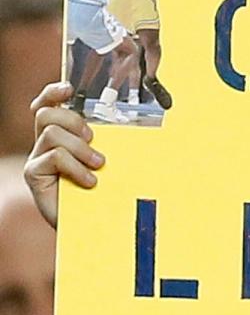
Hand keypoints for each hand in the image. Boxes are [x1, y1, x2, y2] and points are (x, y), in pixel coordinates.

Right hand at [24, 82, 103, 227]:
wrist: (98, 226)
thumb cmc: (107, 192)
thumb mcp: (115, 162)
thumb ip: (116, 142)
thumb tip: (149, 121)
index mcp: (64, 136)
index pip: (49, 105)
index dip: (53, 93)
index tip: (69, 89)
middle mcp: (46, 145)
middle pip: (47, 114)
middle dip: (74, 122)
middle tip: (94, 140)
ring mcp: (39, 160)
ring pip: (51, 133)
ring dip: (80, 148)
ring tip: (98, 165)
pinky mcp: (35, 176)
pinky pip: (53, 157)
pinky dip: (75, 167)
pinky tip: (90, 181)